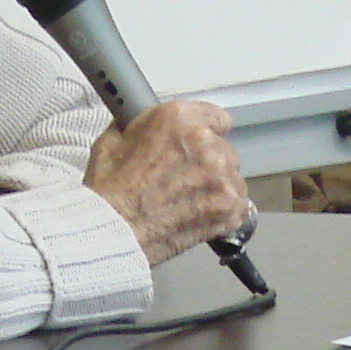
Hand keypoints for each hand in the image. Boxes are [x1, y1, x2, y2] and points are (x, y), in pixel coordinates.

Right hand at [84, 99, 251, 262]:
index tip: (199, 144)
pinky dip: (225, 213)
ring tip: (190, 203)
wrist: (114, 231)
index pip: (217, 118)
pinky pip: (240, 206)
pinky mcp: (229, 207)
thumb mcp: (113, 140)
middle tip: (183, 180)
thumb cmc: (110, 190)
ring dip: (217, 188)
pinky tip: (202, 216)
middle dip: (207, 163)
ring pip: (233, 178)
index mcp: (179, 118)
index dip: (206, 132)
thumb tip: (144, 127)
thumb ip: (141, 127)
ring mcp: (221, 176)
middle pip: (224, 150)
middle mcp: (206, 143)